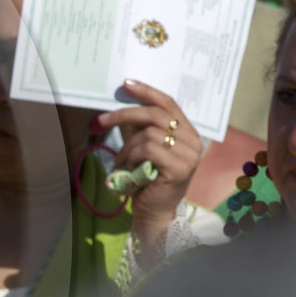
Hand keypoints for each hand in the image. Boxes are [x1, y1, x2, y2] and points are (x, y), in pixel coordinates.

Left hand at [94, 81, 202, 260]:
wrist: (154, 212)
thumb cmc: (147, 179)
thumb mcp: (142, 147)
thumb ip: (138, 127)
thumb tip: (121, 100)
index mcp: (188, 132)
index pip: (169, 103)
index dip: (147, 91)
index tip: (126, 83)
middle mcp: (193, 141)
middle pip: (156, 115)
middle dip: (125, 115)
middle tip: (102, 120)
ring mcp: (189, 155)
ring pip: (149, 134)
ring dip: (127, 147)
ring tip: (122, 161)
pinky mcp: (179, 168)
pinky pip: (148, 149)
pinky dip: (132, 156)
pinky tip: (127, 168)